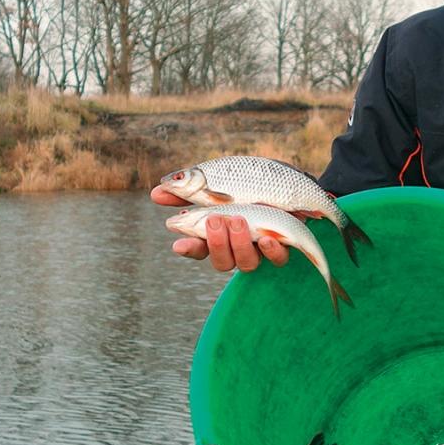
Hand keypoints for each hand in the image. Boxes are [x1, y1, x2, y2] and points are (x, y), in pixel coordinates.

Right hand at [149, 185, 288, 270]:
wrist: (287, 180)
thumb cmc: (247, 183)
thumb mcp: (217, 181)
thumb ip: (189, 191)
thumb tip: (156, 193)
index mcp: (217, 234)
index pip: (198, 249)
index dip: (189, 249)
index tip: (179, 244)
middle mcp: (236, 247)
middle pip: (222, 261)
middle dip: (216, 243)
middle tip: (215, 219)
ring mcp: (259, 249)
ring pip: (246, 263)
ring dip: (239, 244)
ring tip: (237, 220)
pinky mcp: (282, 246)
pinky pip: (277, 259)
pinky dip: (271, 251)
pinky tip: (267, 238)